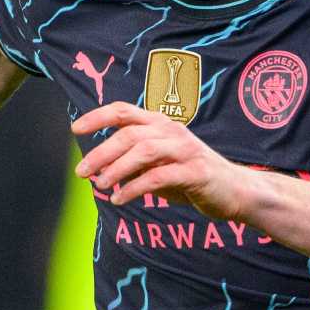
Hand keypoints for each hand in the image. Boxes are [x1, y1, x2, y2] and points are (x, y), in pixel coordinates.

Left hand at [71, 101, 252, 218]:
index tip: (75, 129)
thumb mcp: (157, 165)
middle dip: (101, 152)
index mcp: (160, 123)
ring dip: (116, 169)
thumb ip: (132, 163)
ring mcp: (185, 149)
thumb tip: (98, 169)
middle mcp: (172, 131)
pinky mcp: (195, 172)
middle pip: (129, 133)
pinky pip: (158, 177)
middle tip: (82, 171)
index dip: (98, 117)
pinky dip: (134, 188)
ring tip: (100, 185)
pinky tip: (120, 199)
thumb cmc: (190, 176)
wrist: (234, 191)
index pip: (124, 111)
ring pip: (142, 151)